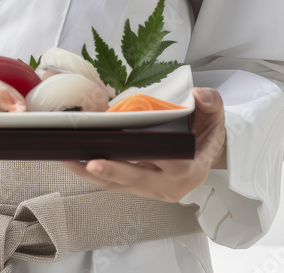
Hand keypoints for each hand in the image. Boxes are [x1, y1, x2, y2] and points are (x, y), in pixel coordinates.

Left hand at [60, 87, 226, 203]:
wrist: (208, 150)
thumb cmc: (207, 131)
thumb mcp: (215, 114)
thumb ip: (211, 103)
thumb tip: (199, 96)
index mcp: (189, 169)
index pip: (162, 164)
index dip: (139, 159)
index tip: (120, 152)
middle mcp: (171, 185)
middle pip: (135, 179)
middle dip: (110, 170)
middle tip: (86, 160)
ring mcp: (154, 189)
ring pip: (119, 184)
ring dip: (92, 173)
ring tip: (68, 158)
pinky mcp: (140, 187)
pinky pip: (115, 183)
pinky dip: (95, 174)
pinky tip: (75, 160)